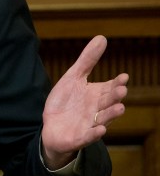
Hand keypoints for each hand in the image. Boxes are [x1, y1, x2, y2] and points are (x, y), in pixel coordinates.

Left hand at [41, 35, 128, 168]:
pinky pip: (87, 137)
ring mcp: (89, 124)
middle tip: (122, 90)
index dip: (116, 83)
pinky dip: (94, 134)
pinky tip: (100, 130)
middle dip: (115, 97)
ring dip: (111, 115)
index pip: (110, 87)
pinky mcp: (79, 137)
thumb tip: (102, 37)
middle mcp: (97, 110)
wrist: (52, 127)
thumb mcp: (73, 77)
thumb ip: (87, 60)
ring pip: (103, 119)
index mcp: (97, 95)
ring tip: (120, 108)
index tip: (124, 77)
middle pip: (108, 102)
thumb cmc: (66, 101)